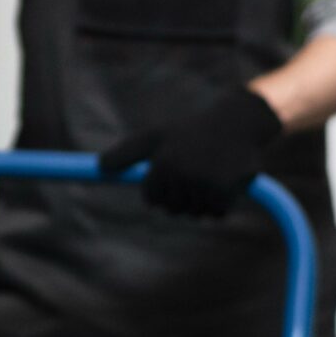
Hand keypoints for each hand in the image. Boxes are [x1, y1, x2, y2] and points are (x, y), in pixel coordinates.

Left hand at [98, 86, 282, 217]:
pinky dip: (219, 204)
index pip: (152, 197)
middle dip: (180, 197)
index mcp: (163, 163)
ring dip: (200, 201)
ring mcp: (206, 185)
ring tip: (207, 175)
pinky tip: (222, 182)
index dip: (159, 190)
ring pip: (195, 213)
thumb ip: (126, 153)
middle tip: (192, 173)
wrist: (235, 123)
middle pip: (173, 209)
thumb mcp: (154, 137)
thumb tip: (100, 167)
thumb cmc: (189, 131)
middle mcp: (183, 175)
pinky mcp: (228, 192)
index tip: (170, 176)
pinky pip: (217, 214)